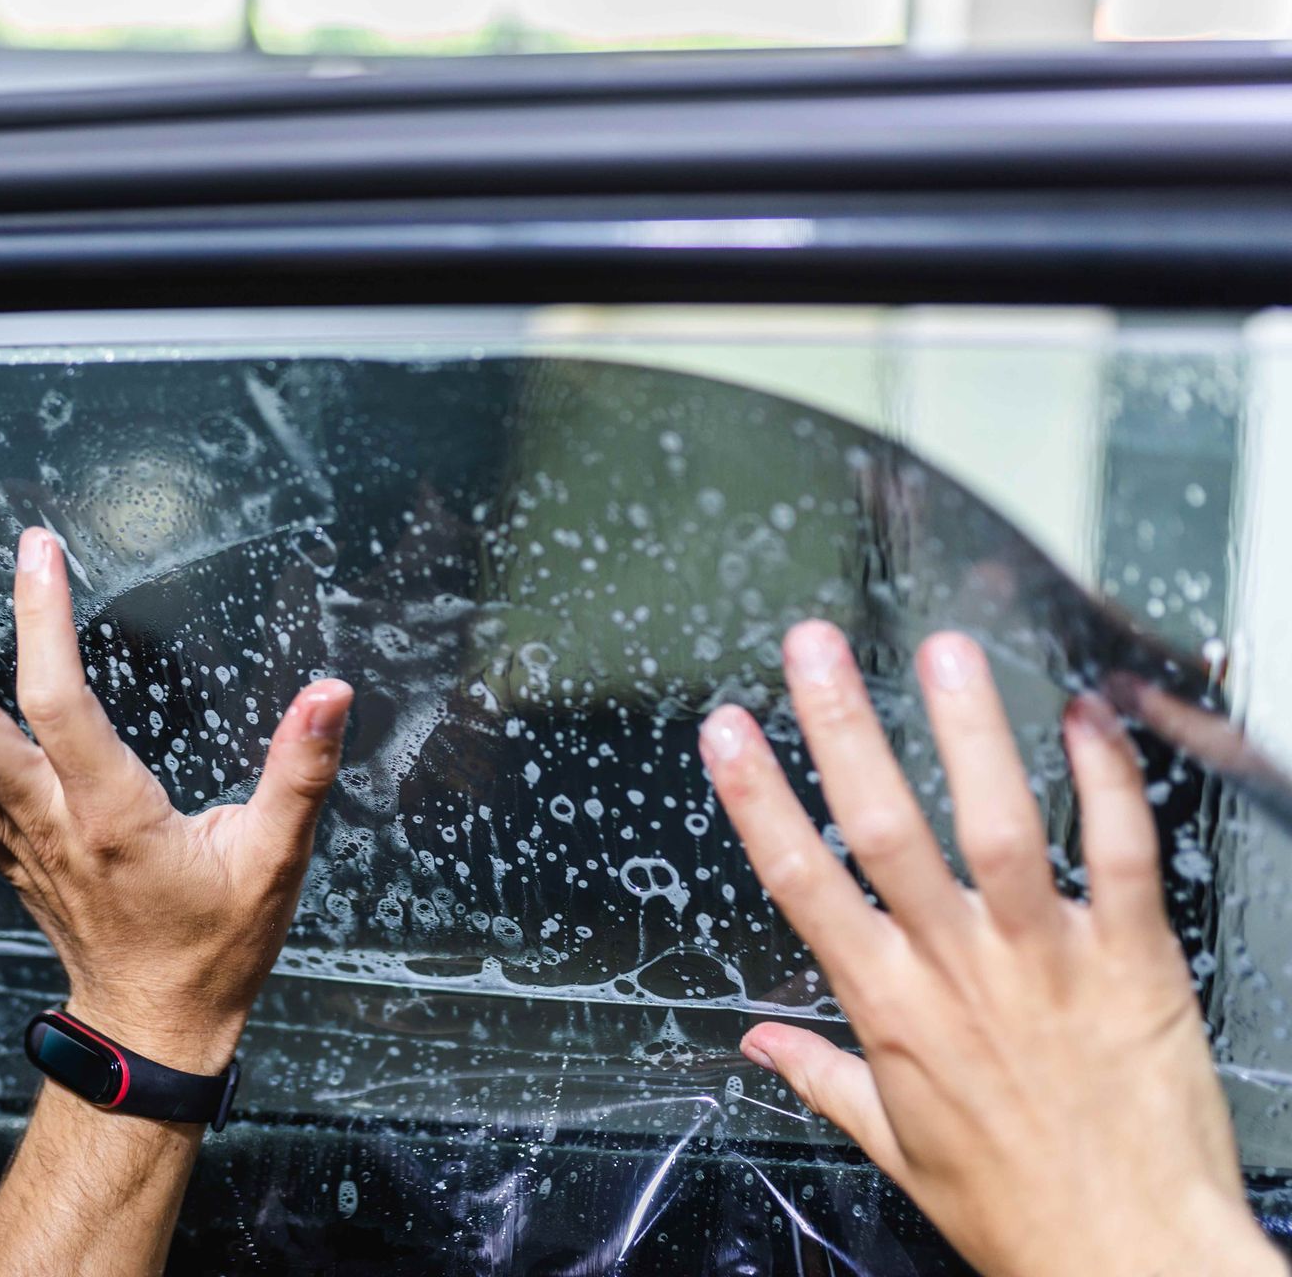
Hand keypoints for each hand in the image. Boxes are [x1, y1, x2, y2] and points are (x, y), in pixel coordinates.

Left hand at [0, 530, 352, 1072]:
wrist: (153, 1021)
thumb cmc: (215, 943)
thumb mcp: (278, 859)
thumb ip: (301, 772)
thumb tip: (331, 693)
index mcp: (113, 816)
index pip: (57, 703)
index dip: (40, 618)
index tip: (38, 549)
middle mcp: (45, 823)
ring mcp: (8, 838)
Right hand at [700, 621, 1281, 1276]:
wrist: (1134, 1261)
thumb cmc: (1019, 1212)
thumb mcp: (897, 1149)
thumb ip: (825, 1079)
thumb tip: (760, 1045)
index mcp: (891, 1010)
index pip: (803, 883)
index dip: (758, 798)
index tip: (728, 732)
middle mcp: (958, 971)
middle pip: (885, 830)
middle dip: (842, 729)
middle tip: (815, 648)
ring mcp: (1046, 959)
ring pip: (999, 825)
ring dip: (969, 733)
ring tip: (944, 650)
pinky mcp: (1131, 961)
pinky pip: (1120, 856)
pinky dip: (1106, 782)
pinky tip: (1084, 718)